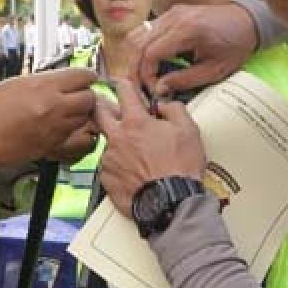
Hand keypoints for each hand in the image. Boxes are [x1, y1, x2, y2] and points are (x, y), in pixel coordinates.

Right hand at [0, 68, 96, 168]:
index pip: (83, 76)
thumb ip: (46, 81)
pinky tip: (58, 126)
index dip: (86, 77)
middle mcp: (53, 106)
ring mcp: (54, 127)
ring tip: (65, 112)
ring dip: (79, 114)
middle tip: (77, 96)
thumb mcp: (19, 83)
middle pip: (89, 98)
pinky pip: (73, 135)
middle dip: (85, 96)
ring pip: (84, 118)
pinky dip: (70, 130)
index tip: (85, 79)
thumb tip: (64, 81)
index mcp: (44, 85)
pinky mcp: (52, 145)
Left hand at [94, 77, 206, 214]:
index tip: (122, 84)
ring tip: (135, 153)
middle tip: (110, 107)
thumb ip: (174, 109)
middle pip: (99, 112)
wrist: (170, 203)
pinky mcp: (106, 179)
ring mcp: (109, 159)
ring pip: (106, 142)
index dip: (124, 84)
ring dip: (116, 142)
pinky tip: (132, 171)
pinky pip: (108, 166)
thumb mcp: (188, 130)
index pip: (124, 91)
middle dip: (102, 105)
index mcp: (136, 122)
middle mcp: (117, 138)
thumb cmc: (180, 170)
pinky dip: (118, 165)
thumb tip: (165, 106)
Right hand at [136, 4, 256, 98]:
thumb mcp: (214, 70)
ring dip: (136, 56)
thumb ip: (185, 80)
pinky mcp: (171, 13)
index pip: (150, 53)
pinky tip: (149, 62)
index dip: (146, 74)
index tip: (153, 89)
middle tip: (140, 87)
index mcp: (186, 31)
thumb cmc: (235, 46)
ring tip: (142, 76)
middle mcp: (174, 17)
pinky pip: (147, 30)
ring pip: (138, 34)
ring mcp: (171, 12)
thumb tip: (159, 89)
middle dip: (135, 68)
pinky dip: (143, 47)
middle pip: (138, 43)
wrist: (247, 21)